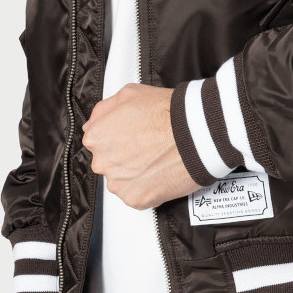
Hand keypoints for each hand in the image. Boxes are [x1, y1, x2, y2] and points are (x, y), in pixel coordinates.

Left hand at [82, 83, 200, 208]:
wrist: (197, 135)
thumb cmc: (168, 114)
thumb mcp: (130, 93)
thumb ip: (105, 109)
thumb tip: (95, 121)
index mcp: (96, 136)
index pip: (97, 141)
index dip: (118, 138)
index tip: (133, 137)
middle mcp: (102, 161)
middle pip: (109, 162)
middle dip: (125, 157)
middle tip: (148, 148)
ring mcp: (118, 183)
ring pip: (122, 180)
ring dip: (136, 174)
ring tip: (157, 160)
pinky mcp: (135, 199)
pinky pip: (137, 196)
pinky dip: (148, 188)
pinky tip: (161, 173)